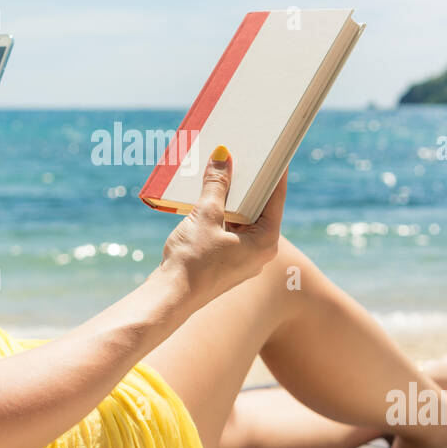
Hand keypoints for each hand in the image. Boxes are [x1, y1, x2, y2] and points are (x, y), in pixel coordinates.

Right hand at [159, 147, 285, 305]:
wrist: (170, 297)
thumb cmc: (193, 260)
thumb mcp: (206, 215)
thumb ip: (217, 185)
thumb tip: (223, 156)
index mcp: (266, 242)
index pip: (276, 198)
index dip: (275, 171)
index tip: (276, 151)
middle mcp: (259, 252)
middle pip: (259, 208)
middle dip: (250, 183)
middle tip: (246, 156)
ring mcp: (242, 259)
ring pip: (242, 219)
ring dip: (232, 197)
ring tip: (224, 171)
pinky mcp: (225, 262)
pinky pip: (229, 230)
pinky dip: (221, 213)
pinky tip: (209, 197)